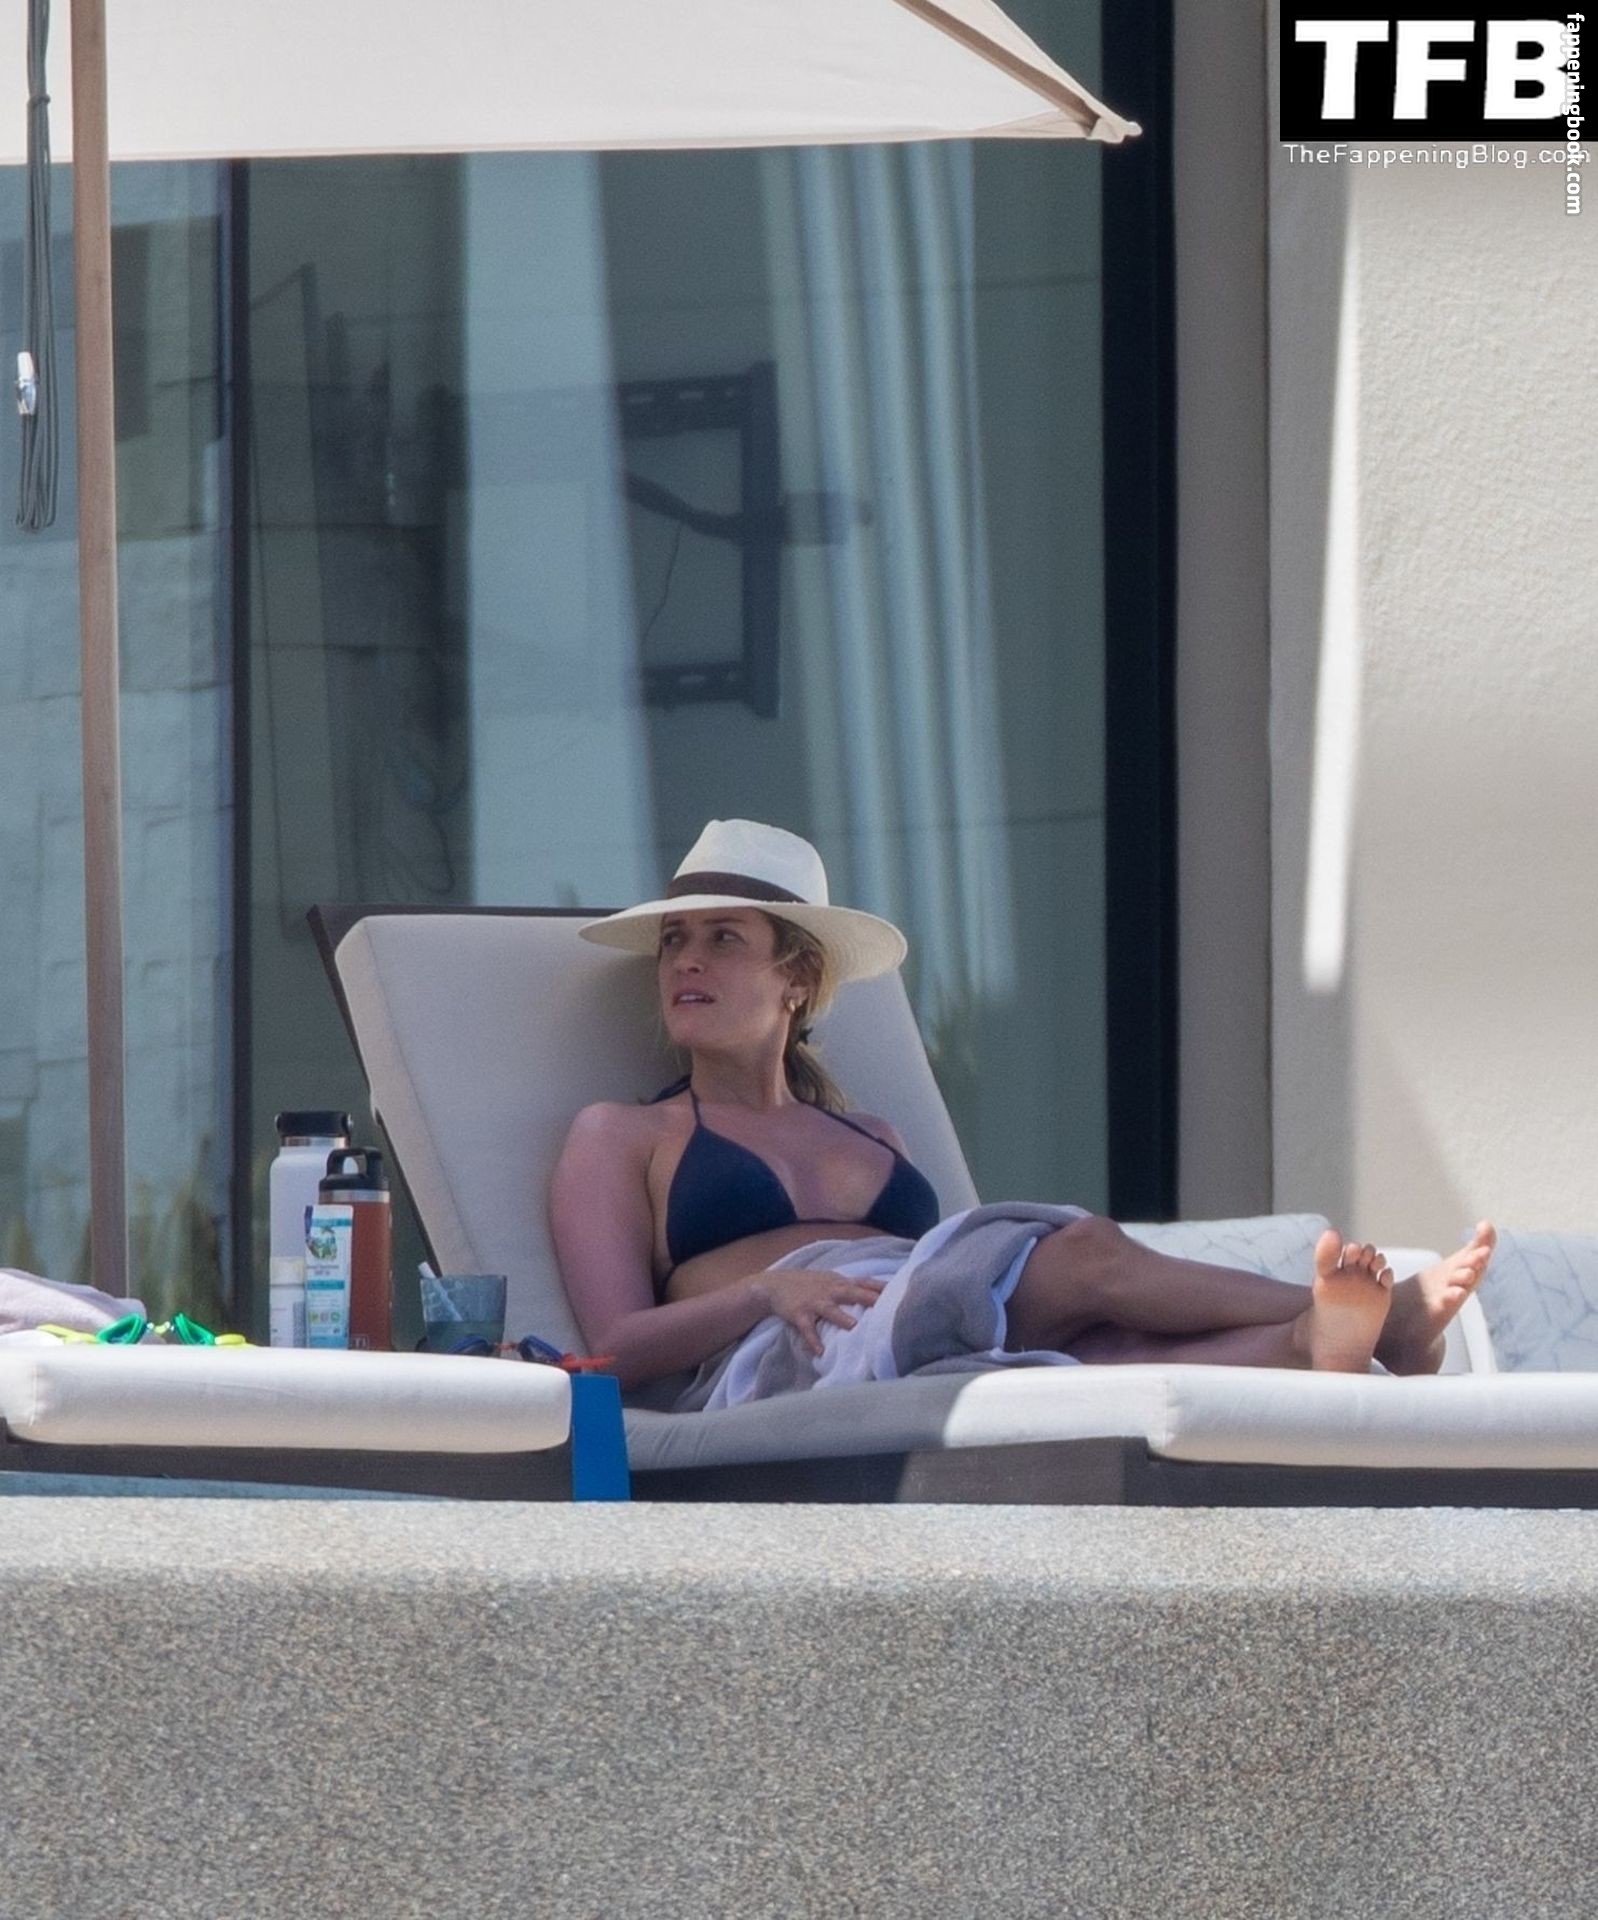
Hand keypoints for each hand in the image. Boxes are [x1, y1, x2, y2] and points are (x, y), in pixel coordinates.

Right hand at [751, 1270, 887, 1356]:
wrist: (775, 1285)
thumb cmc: (810, 1284)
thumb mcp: (832, 1280)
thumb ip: (854, 1286)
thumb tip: (881, 1291)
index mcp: (839, 1283)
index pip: (864, 1282)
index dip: (881, 1287)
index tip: (900, 1291)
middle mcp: (829, 1291)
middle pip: (851, 1293)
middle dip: (867, 1298)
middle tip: (884, 1306)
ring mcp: (814, 1302)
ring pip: (829, 1310)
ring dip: (840, 1317)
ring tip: (853, 1326)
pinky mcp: (799, 1314)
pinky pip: (807, 1329)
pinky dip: (813, 1340)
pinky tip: (819, 1351)